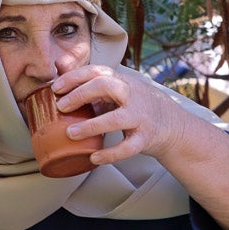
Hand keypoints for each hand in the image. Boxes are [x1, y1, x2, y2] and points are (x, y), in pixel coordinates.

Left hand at [51, 65, 185, 164]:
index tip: (55, 88)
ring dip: (91, 126)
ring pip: (116, 119)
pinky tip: (93, 157)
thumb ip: (94, 87)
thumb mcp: (119, 92)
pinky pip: (127, 147)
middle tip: (61, 106)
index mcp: (122, 82)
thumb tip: (59, 75)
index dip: (74, 77)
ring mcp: (140, 117)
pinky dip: (110, 154)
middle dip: (80, 94)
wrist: (173, 126)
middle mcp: (132, 96)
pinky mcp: (146, 138)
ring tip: (70, 133)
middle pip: (106, 86)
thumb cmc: (136, 107)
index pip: (97, 72)